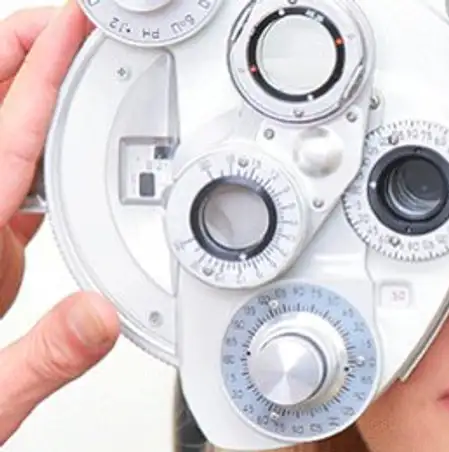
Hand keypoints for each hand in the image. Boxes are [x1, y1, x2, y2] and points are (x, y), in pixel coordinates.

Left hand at [0, 2, 119, 444]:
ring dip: (26, 90)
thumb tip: (97, 319)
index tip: (70, 22)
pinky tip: (51, 149)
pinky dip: (31, 147)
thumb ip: (45, 357)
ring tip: (67, 58)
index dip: (41, 68)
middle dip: (20, 49)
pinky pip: (7, 179)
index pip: (7, 134)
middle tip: (68, 17)